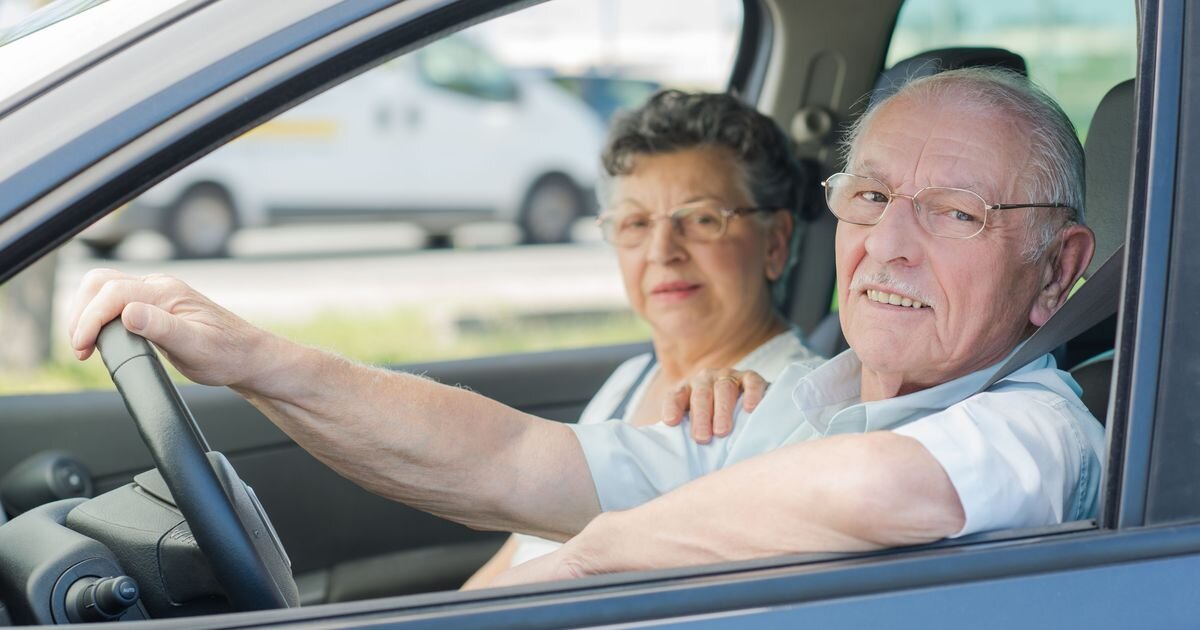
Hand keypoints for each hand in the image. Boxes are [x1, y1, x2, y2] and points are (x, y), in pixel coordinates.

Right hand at [67, 269, 274, 387]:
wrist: (247, 357)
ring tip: (86, 345)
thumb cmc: (227, 354)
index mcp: (167, 292)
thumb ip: (161, 328)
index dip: (90, 319)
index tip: (83, 347)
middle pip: (100, 283)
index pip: (112, 293)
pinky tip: (100, 339)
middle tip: (81, 348)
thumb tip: (128, 314)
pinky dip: (98, 317)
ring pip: (104, 290)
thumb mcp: (195, 346)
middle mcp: (159, 287)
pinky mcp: (154, 307)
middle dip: (81, 312)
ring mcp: (156, 295)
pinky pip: (114, 302)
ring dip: (86, 313)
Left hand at [662, 369, 767, 443]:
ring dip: (722, 411)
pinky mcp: (749, 377)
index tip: (671, 422)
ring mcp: (727, 376)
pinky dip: (751, 394)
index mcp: (687, 390)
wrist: (739, 397)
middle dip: (701, 417)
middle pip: (701, 395)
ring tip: (722, 431)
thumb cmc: (710, 419)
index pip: (675, 396)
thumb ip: (682, 432)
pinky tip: (750, 408)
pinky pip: (751, 382)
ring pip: (724, 389)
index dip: (672, 408)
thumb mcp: (693, 422)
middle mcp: (705, 380)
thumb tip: (669, 449)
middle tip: (702, 438)